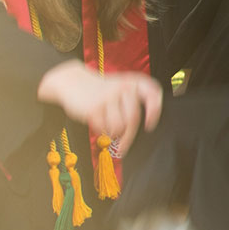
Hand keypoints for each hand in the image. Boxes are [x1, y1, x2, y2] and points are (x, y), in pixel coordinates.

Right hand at [37, 61, 161, 157]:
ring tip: (107, 128)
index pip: (153, 93)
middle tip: (124, 148)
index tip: (149, 126)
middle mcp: (124, 87)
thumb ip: (133, 101)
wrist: (73, 82)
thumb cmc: (102, 90)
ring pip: (118, 127)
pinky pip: (103, 128)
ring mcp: (109, 96)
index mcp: (134, 81)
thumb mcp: (121, 87)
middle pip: (133, 119)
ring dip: (113, 133)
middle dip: (129, 137)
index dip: (155, 111)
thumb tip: (145, 126)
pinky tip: (96, 122)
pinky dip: (100, 130)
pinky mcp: (94, 107)